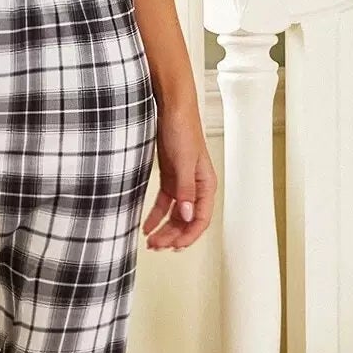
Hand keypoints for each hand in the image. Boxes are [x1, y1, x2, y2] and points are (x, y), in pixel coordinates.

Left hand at [143, 94, 215, 249]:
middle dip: (173, 236)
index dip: (188, 236)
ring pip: (175, 214)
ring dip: (164, 229)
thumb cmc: (182, 127)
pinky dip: (156, 215)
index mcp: (205, 184)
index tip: (173, 247)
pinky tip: (147, 225)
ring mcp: (182, 182)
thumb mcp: (183, 161)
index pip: (201, 219)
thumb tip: (186, 216)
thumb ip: (185, 190)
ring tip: (151, 242)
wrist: (170, 106)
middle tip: (156, 247)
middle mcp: (196, 186)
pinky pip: (164, 202)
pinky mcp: (169, 176)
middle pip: (187, 220)